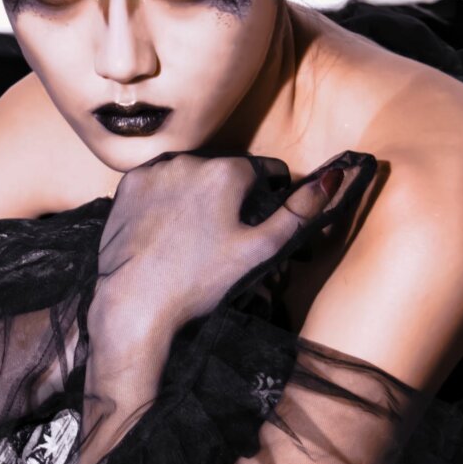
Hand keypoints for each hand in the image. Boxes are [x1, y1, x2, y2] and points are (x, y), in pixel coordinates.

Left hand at [90, 150, 374, 351]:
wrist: (134, 304)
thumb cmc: (200, 282)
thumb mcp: (260, 250)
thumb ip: (298, 212)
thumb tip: (334, 177)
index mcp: (226, 171)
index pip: (266, 170)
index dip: (272, 195)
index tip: (265, 220)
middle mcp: (189, 159)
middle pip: (228, 170)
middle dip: (235, 194)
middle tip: (230, 235)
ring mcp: (154, 170)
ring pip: (192, 174)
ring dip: (201, 193)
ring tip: (197, 235)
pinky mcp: (128, 184)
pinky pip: (160, 182)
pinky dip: (168, 197)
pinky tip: (168, 230)